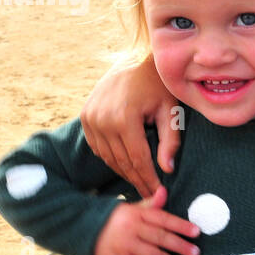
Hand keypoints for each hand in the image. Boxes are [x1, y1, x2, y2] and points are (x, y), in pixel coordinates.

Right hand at [80, 57, 180, 198]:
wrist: (135, 59)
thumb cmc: (158, 85)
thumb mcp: (170, 111)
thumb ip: (170, 141)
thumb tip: (168, 169)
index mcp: (123, 117)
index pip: (138, 159)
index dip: (149, 179)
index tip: (159, 193)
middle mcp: (102, 119)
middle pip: (122, 161)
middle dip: (137, 180)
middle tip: (150, 195)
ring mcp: (90, 117)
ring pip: (108, 156)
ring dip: (123, 172)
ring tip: (139, 184)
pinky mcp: (85, 116)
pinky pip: (97, 146)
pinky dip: (110, 158)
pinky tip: (124, 166)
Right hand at [93, 186, 201, 254]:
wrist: (83, 231)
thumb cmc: (114, 220)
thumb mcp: (130, 208)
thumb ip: (150, 204)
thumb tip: (165, 191)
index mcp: (136, 214)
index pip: (163, 219)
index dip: (181, 225)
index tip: (196, 231)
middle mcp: (131, 229)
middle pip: (160, 238)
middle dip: (180, 245)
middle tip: (195, 252)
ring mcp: (124, 246)